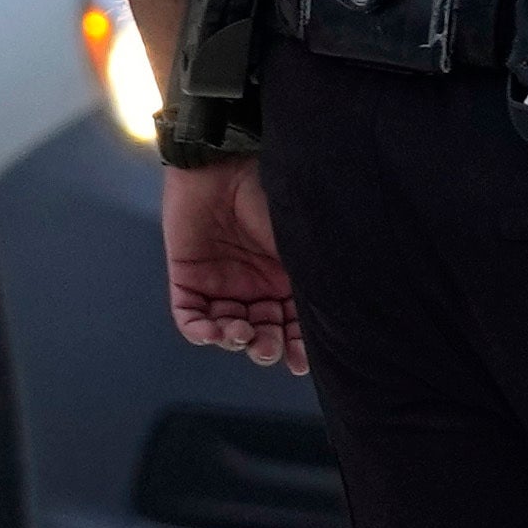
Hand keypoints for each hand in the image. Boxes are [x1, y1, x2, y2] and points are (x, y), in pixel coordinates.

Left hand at [163, 159, 305, 375]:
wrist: (224, 166)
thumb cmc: (268, 196)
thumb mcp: (302, 244)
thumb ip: (315, 281)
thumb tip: (340, 319)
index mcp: (287, 280)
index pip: (294, 325)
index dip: (297, 348)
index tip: (299, 361)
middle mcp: (255, 287)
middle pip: (262, 333)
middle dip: (266, 347)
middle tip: (269, 348)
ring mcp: (220, 284)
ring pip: (227, 330)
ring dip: (235, 340)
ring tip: (242, 333)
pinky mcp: (187, 278)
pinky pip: (190, 317)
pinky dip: (200, 332)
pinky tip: (213, 332)